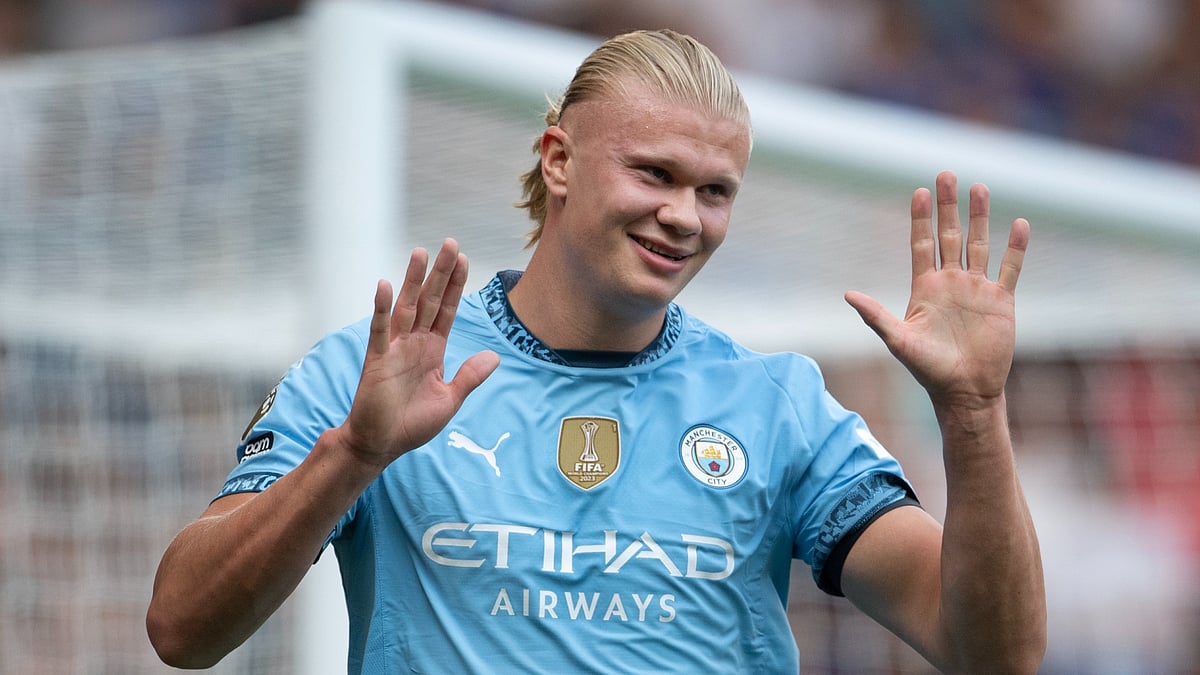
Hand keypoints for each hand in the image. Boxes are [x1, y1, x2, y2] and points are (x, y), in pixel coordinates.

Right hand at [337, 239, 499, 469]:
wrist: (382, 444)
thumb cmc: (413, 424)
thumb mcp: (450, 399)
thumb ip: (470, 376)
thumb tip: (494, 356)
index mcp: (433, 349)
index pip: (447, 310)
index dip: (456, 286)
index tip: (464, 259)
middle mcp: (414, 343)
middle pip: (430, 300)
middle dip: (441, 273)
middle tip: (450, 243)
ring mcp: (395, 348)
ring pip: (406, 307)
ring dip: (412, 280)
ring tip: (420, 252)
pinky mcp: (377, 360)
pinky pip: (380, 330)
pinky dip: (381, 308)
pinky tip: (385, 286)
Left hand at [845, 171, 1028, 406]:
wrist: (965, 391)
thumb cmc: (928, 370)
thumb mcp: (898, 340)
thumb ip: (875, 315)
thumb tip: (847, 294)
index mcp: (924, 288)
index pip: (921, 244)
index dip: (920, 219)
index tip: (919, 192)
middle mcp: (950, 283)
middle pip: (949, 235)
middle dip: (948, 206)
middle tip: (946, 174)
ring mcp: (977, 289)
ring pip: (979, 244)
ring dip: (979, 217)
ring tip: (979, 187)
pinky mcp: (1001, 301)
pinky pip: (1010, 268)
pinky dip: (1015, 248)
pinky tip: (1019, 224)